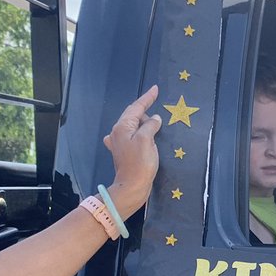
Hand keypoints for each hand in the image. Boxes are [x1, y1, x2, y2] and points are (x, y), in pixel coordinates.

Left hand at [103, 87, 161, 218]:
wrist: (132, 187)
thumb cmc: (140, 163)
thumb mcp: (147, 140)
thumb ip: (151, 125)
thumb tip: (154, 119)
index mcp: (122, 127)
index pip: (136, 107)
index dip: (147, 98)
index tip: (155, 89)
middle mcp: (117, 133)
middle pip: (132, 115)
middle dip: (145, 110)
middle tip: (157, 107)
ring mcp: (118, 143)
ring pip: (132, 126)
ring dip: (143, 122)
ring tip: (154, 123)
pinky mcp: (123, 152)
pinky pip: (131, 136)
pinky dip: (139, 132)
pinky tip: (141, 134)